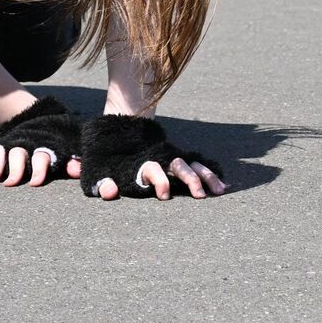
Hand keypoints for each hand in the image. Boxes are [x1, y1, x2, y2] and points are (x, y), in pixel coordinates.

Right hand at [0, 144, 83, 187]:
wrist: (40, 118)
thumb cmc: (55, 142)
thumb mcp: (65, 150)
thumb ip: (70, 161)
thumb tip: (78, 172)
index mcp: (42, 147)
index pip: (41, 157)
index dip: (39, 169)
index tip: (35, 183)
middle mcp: (25, 147)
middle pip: (18, 155)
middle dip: (14, 169)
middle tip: (10, 184)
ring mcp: (10, 147)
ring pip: (1, 154)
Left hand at [79, 114, 229, 200]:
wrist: (120, 126)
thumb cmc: (108, 154)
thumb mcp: (98, 169)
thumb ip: (102, 182)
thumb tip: (109, 192)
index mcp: (141, 161)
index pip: (153, 170)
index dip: (159, 182)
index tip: (164, 196)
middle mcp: (159, 158)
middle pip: (178, 165)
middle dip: (190, 179)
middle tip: (200, 196)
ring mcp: (171, 157)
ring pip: (192, 164)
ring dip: (207, 177)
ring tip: (220, 191)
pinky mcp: (178, 158)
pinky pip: (197, 165)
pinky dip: (210, 173)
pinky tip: (223, 184)